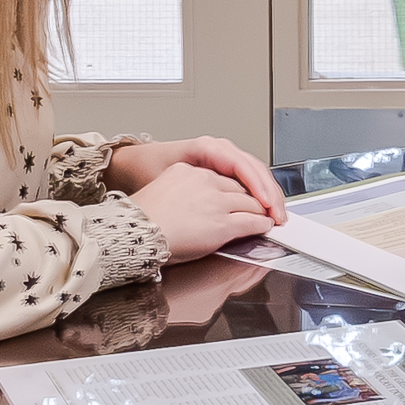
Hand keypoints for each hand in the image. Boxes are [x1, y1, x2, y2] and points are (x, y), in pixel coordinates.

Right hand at [110, 137, 286, 260]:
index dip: (240, 186)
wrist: (133, 233)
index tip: (249, 193)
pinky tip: (266, 226)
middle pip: (242, 186)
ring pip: (251, 201)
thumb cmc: (141, 219)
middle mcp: (205, 181)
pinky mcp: (222, 222)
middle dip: (258, 197)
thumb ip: (185, 190)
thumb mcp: (163, 191)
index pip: (224, 175)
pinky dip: (262, 223)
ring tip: (271, 216)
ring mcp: (215, 201)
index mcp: (189, 170)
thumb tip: (198, 202)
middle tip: (269, 206)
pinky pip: (252, 220)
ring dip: (264, 209)